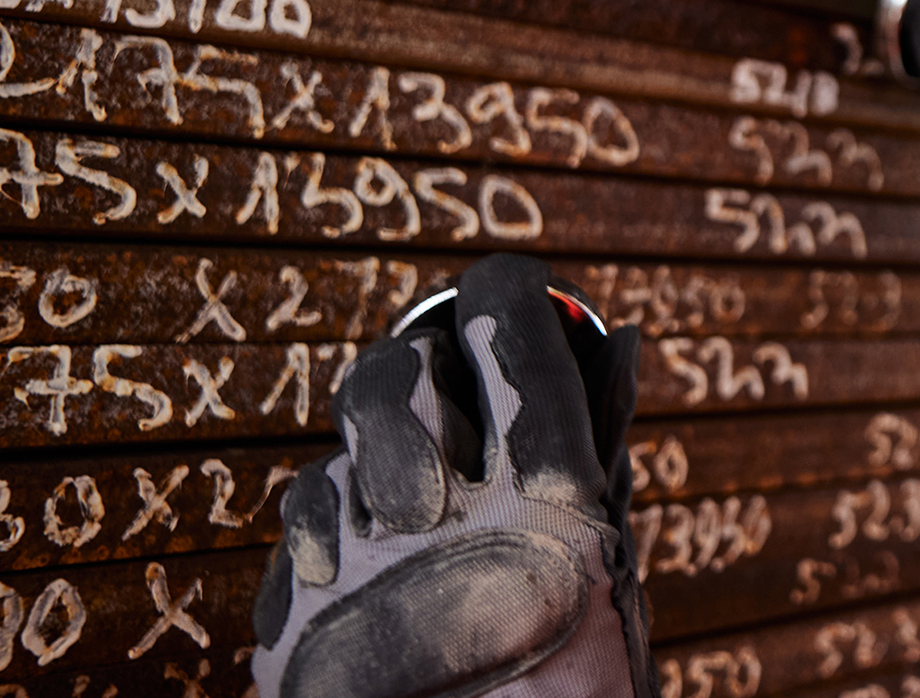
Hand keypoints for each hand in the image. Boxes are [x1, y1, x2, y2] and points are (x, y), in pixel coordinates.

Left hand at [252, 254, 653, 697]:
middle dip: (420, 368)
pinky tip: (372, 567)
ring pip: (330, 457)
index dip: (506, 299)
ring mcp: (355, 587)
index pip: (511, 341)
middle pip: (397, 379)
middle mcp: (443, 535)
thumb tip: (614, 337)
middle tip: (445, 391)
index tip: (511, 295)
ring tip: (410, 506)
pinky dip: (327, 535)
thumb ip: (604, 454)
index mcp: (549, 514)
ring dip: (367, 463)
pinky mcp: (291, 639)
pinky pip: (290, 536)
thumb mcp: (615, 582)